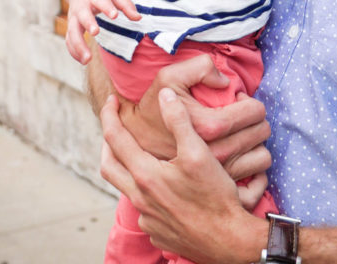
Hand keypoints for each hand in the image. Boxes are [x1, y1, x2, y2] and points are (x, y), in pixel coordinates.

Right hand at [66, 0, 139, 63]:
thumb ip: (126, 5)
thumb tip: (138, 18)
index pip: (101, 1)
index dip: (107, 8)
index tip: (114, 15)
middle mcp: (82, 7)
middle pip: (83, 15)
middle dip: (88, 23)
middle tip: (96, 32)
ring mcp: (74, 17)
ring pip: (72, 32)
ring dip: (78, 46)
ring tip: (87, 60)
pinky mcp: (70, 26)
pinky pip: (69, 40)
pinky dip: (74, 51)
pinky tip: (83, 61)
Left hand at [101, 90, 265, 263]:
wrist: (229, 240)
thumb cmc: (215, 197)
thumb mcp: (198, 152)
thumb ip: (179, 120)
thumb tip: (165, 95)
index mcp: (145, 175)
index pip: (115, 138)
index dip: (110, 115)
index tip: (111, 100)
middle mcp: (140, 198)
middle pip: (109, 166)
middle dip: (108, 143)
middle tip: (114, 127)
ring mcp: (147, 218)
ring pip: (125, 188)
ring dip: (126, 167)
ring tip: (137, 153)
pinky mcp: (157, 231)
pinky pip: (142, 207)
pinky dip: (144, 190)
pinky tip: (160, 184)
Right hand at [120, 54, 270, 172]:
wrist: (134, 144)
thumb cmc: (153, 109)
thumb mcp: (168, 78)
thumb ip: (198, 67)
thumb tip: (226, 81)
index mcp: (208, 126)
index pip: (252, 112)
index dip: (251, 102)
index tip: (240, 100)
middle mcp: (217, 154)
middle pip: (260, 133)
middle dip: (257, 120)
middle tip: (243, 115)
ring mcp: (220, 174)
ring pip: (262, 156)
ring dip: (257, 142)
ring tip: (242, 134)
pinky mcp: (219, 188)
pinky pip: (257, 178)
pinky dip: (256, 164)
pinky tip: (243, 154)